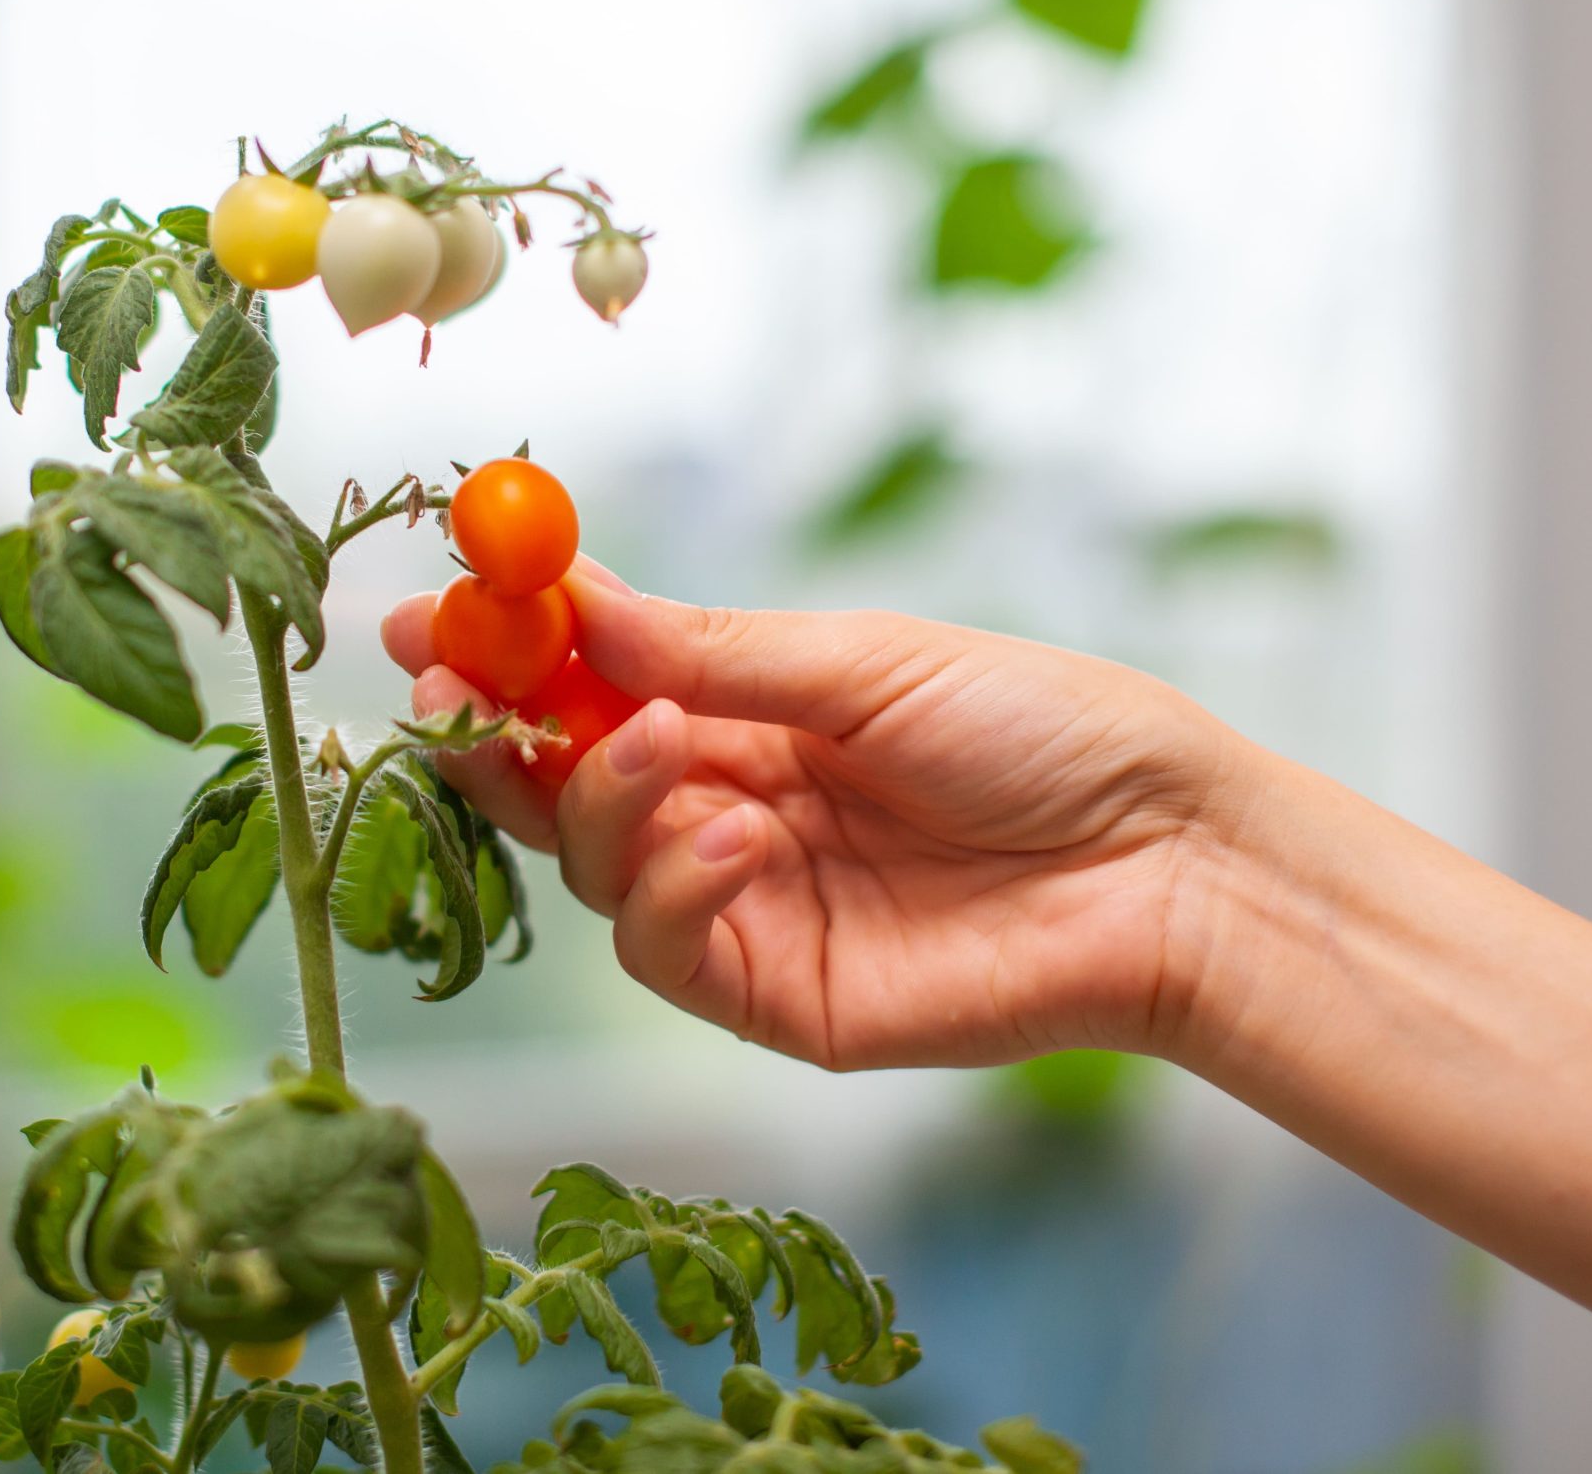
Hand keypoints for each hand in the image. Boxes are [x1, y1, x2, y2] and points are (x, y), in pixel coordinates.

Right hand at [382, 564, 1263, 1070]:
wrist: (1168, 860)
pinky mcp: (779, 998)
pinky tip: (738, 840)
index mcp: (749, 716)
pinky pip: (667, 951)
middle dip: (502, 734)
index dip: (502, 657)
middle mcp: (728, 811)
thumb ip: (707, 647)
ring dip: (604, 802)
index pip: (587, 688)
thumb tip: (569, 594)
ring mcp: (749, 908)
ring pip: (595, 872)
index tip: (422, 621)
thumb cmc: (1042, 731)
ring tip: (673, 750)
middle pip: (562, 786)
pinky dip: (675, 891)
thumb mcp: (862, 662)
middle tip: (463, 688)